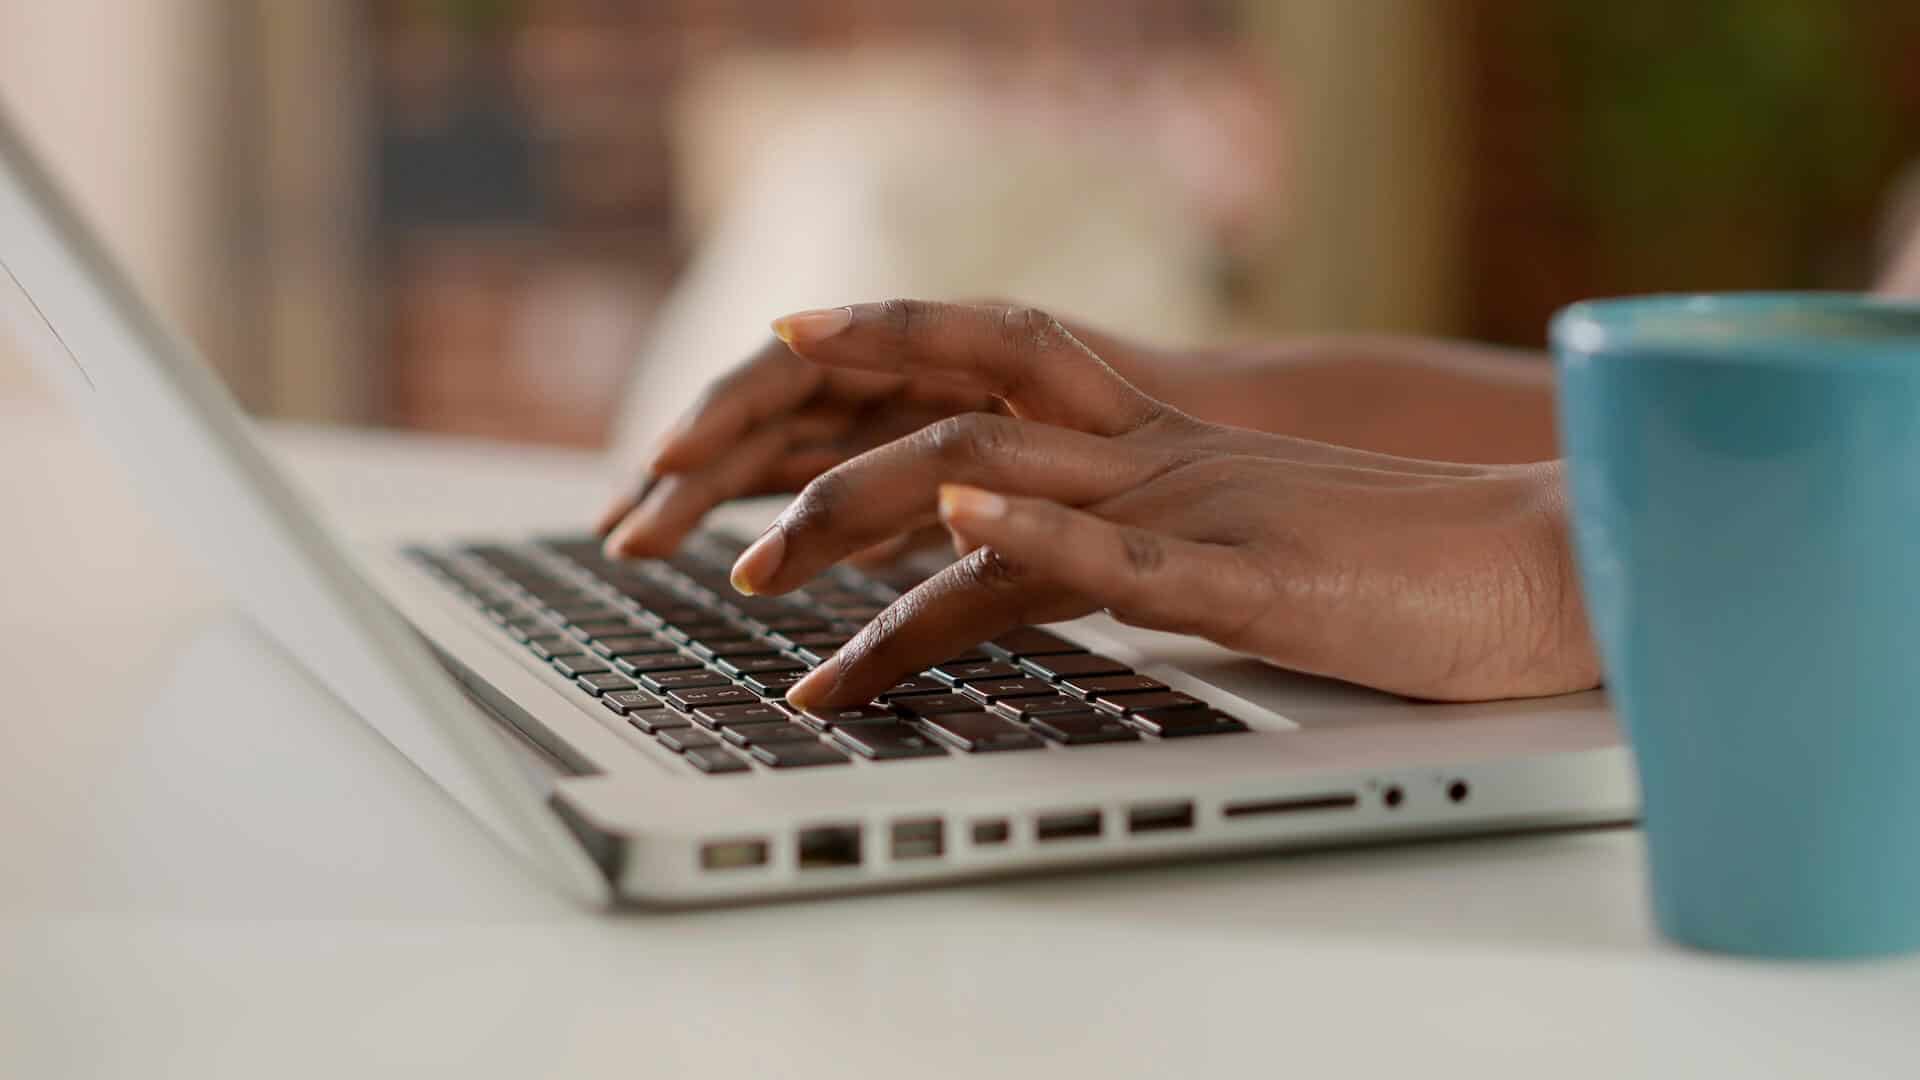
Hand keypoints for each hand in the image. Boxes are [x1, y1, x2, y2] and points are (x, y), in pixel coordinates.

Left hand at [708, 300, 1600, 709]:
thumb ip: (1154, 551)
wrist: (1552, 563)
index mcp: (1158, 448)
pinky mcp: (1250, 580)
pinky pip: (1119, 553)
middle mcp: (1155, 460)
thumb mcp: (1249, 548)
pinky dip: (1029, 531)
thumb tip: (1062, 573)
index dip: (881, 344)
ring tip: (761, 572)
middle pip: (948, 426)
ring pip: (998, 484)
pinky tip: (956, 522)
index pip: (990, 377)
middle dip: (816, 472)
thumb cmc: (1411, 567)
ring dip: (865, 521)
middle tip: (713, 530)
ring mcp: (1194, 511)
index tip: (778, 347)